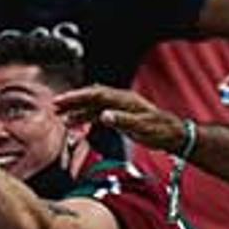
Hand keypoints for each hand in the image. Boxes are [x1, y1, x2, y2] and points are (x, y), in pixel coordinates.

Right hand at [56, 85, 187, 151]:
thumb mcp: (143, 127)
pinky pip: (97, 114)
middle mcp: (120, 100)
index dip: (78, 97)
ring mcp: (119, 107)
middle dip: (72, 100)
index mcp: (124, 99)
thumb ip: (122, 120)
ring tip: (60, 116)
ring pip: (92, 105)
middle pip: (91, 97)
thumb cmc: (161, 130)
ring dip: (76, 110)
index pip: (96, 94)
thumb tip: (104, 116)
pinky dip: (84, 118)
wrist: (174, 134)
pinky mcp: (118, 116)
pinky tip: (75, 124)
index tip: (63, 101)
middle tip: (54, 105)